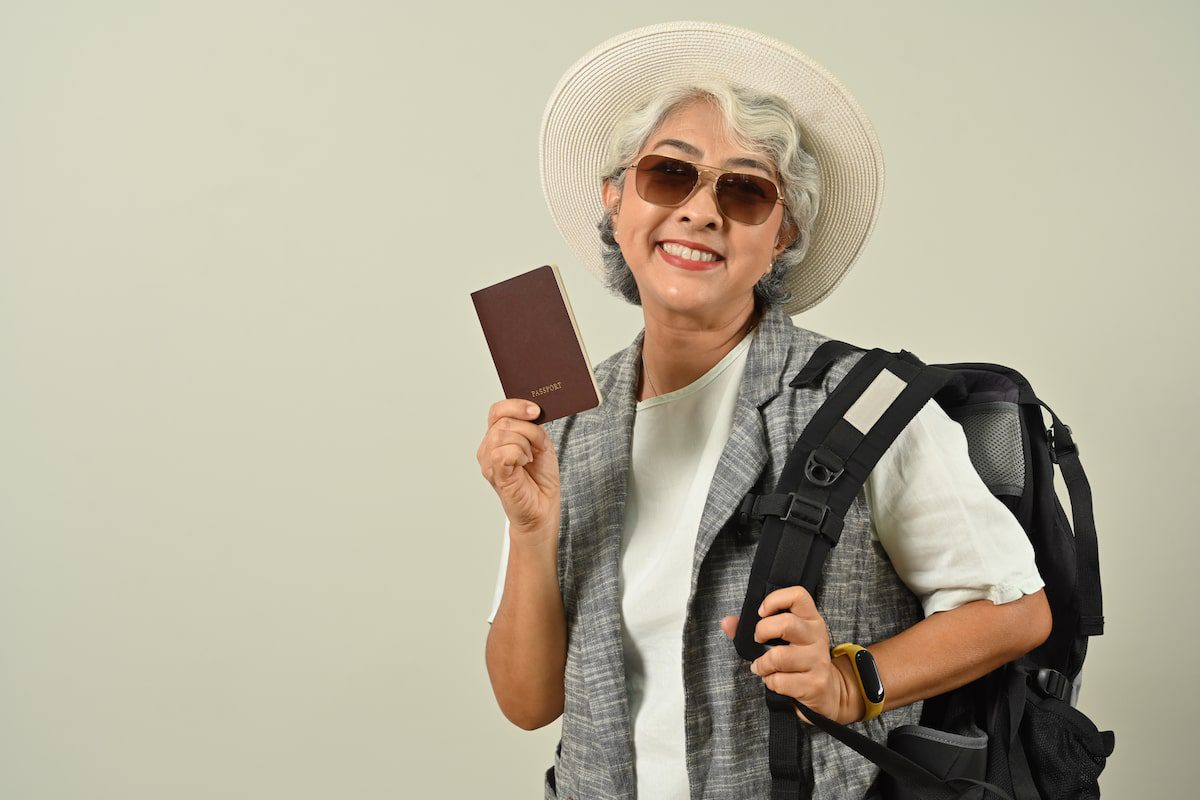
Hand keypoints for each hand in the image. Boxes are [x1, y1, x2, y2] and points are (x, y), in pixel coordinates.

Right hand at [476, 399, 560, 545]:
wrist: (543, 507)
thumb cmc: (540, 479)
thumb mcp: (541, 443)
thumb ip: (533, 426)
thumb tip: (533, 409)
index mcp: (498, 437)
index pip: (498, 410)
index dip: (517, 405)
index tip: (536, 411)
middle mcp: (489, 447)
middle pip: (504, 420)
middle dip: (530, 429)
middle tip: (539, 446)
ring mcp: (489, 461)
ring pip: (503, 433)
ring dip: (526, 443)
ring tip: (530, 459)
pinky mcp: (494, 474)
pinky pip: (502, 452)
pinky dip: (519, 455)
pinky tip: (524, 465)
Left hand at [721, 586, 864, 724]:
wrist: (829, 691)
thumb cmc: (800, 660)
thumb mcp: (784, 639)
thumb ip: (752, 628)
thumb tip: (726, 622)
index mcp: (810, 619)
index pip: (799, 595)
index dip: (775, 599)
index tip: (762, 613)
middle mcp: (816, 636)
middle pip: (786, 624)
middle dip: (762, 632)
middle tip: (758, 640)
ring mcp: (818, 661)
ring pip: (779, 657)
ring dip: (762, 664)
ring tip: (762, 667)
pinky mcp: (815, 684)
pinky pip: (780, 681)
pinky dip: (770, 682)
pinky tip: (774, 680)